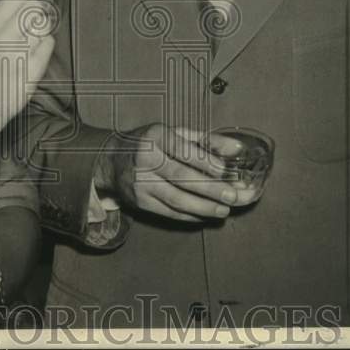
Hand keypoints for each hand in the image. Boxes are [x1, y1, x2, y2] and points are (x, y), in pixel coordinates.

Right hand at [0, 0, 54, 133]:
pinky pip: (49, 43)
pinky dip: (44, 47)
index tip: (25, 5)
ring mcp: (19, 53)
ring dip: (40, 31)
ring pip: (44, 24)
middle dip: (36, 13)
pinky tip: (32, 55)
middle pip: (36, 6)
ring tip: (28, 42)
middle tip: (29, 25)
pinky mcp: (32, 69)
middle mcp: (3, 36)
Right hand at [96, 124, 258, 221]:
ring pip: (176, 199)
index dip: (207, 163)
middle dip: (210, 189)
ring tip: (224, 210)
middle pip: (182, 177)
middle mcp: (145, 159)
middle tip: (233, 196)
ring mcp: (141, 183)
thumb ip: (208, 140)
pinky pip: (169, 212)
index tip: (228, 172)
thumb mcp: (176, 133)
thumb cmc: (151, 143)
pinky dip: (190, 216)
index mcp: (155, 136)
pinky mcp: (140, 202)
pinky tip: (205, 215)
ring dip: (203, 207)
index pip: (184, 151)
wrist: (112, 160)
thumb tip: (237, 149)